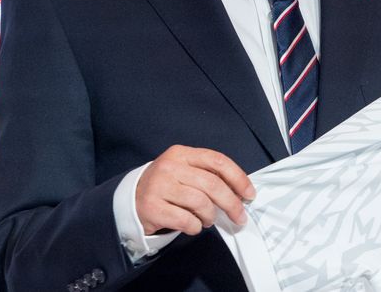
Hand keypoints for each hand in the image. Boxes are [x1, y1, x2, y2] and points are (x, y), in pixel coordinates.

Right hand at [135, 145, 254, 235]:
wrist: (131, 199)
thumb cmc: (167, 185)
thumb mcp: (185, 170)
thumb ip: (209, 175)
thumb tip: (240, 191)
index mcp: (182, 154)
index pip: (217, 161)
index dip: (238, 178)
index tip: (249, 194)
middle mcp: (169, 167)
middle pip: (212, 184)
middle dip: (231, 203)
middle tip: (239, 216)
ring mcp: (159, 187)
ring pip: (200, 203)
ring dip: (211, 216)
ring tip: (209, 219)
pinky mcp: (152, 208)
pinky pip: (185, 220)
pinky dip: (196, 226)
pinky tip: (194, 225)